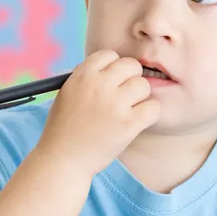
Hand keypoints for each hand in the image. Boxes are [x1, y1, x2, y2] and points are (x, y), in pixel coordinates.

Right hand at [37, 50, 160, 175]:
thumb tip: (112, 66)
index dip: (113, 68)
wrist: (63, 159)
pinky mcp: (128, 123)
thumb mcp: (67, 93)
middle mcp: (99, 85)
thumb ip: (87, 77)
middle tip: (125, 96)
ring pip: (144, 86)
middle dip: (130, 79)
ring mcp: (114, 104)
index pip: (110, 55)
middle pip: (131, 66)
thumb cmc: (64, 128)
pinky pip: (154, 107)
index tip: (110, 83)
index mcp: (82, 75)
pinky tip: (138, 121)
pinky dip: (149, 114)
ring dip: (140, 98)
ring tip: (128, 111)